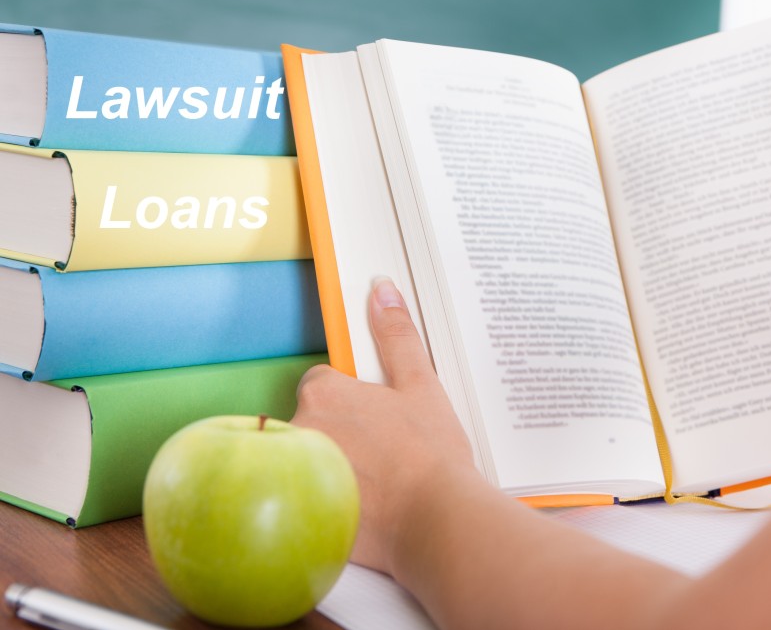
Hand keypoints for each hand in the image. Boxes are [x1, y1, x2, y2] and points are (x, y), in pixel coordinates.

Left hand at [291, 278, 475, 575]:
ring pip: (311, 458)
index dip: (353, 400)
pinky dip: (331, 498)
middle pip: (314, 422)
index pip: (323, 385)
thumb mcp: (420, 384)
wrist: (435, 519)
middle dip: (342, 432)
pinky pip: (309, 496)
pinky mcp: (302, 510)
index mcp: (323, 394)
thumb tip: (382, 289)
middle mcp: (299, 430)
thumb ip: (396, 336)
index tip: (379, 420)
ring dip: (336, 464)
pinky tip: (365, 507)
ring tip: (379, 482)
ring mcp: (297, 473)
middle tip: (384, 451)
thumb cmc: (431, 454)